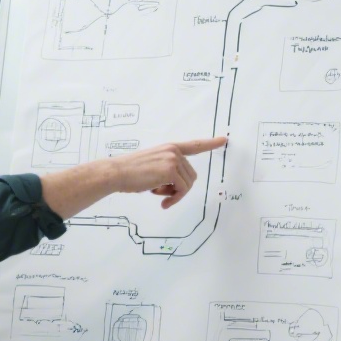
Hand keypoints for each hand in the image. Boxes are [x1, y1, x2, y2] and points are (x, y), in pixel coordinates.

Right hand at [107, 137, 227, 208]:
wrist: (116, 173)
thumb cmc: (130, 173)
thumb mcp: (152, 166)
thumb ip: (167, 170)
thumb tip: (177, 187)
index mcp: (169, 148)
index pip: (193, 145)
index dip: (210, 143)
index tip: (223, 140)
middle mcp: (173, 151)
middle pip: (191, 175)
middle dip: (179, 189)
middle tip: (162, 195)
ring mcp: (173, 159)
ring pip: (188, 184)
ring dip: (176, 195)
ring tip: (159, 196)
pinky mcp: (171, 170)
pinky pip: (182, 190)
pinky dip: (174, 198)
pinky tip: (161, 200)